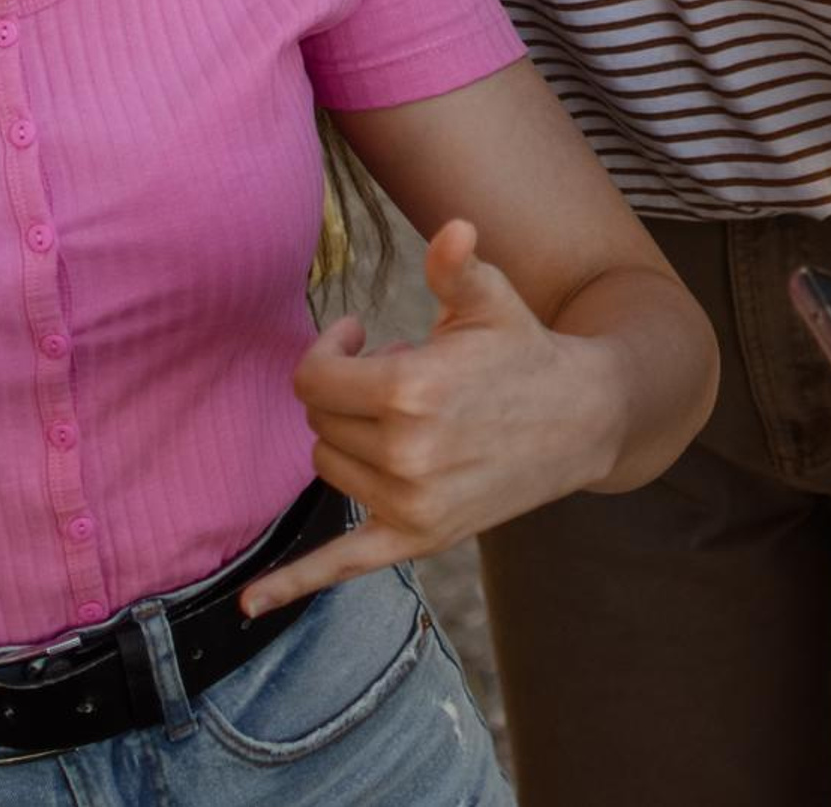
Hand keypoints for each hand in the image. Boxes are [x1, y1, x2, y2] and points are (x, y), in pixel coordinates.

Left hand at [242, 219, 622, 613]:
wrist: (581, 419)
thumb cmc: (524, 348)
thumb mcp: (490, 300)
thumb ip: (456, 266)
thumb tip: (455, 226)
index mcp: (411, 389)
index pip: (314, 379)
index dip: (328, 349)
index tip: (358, 332)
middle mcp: (405, 452)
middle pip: (321, 421)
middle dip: (347, 391)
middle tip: (400, 371)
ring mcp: (411, 502)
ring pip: (330, 467)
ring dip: (351, 438)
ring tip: (406, 414)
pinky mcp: (420, 537)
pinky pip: (343, 565)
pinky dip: (293, 585)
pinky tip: (249, 605)